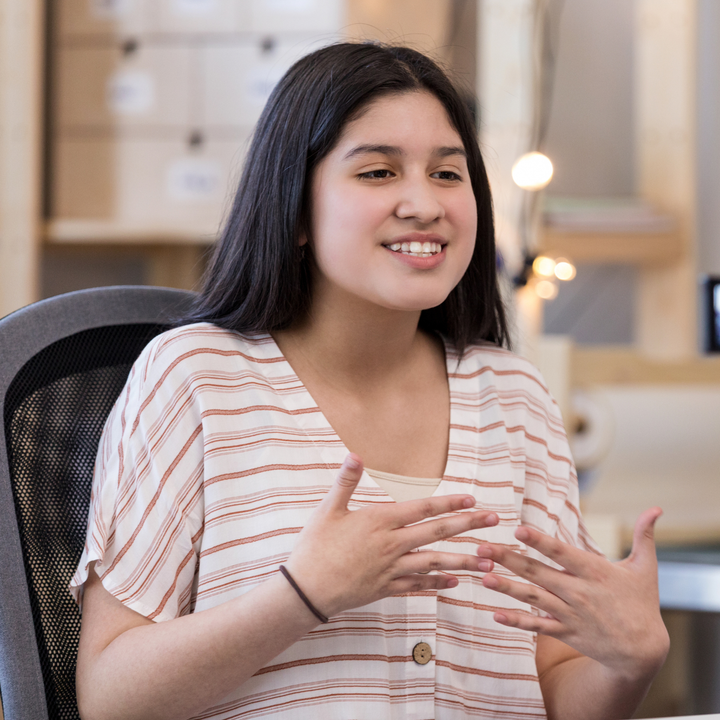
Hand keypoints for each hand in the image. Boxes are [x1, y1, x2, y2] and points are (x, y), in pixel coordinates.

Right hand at [286, 454, 498, 617]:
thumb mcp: (328, 510)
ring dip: (463, 560)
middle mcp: (392, 545)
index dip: (448, 503)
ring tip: (488, 561)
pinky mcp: (386, 589)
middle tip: (493, 521)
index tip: (471, 498)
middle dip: (467, 525)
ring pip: (434, 562)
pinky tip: (454, 581)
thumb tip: (354, 454)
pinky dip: (437, 582)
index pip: (422, 509)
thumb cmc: (314, 547)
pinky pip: (417, 585)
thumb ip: (345, 482)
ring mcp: (391, 570)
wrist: (305, 591)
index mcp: (379, 522)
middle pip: (436, 533)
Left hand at [476, 508, 669, 681]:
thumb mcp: (646, 568)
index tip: (518, 529)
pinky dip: (516, 622)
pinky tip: (495, 615)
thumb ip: (645, 536)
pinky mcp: (566, 632)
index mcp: (595, 572)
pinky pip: (537, 626)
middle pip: (538, 573)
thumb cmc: (642, 603)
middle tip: (482, 549)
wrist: (643, 650)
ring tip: (483, 578)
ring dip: (507, 588)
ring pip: (532, 599)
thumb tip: (657, 508)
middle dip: (509, 560)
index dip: (540, 541)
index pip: (562, 553)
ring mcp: (571, 614)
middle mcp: (579, 592)